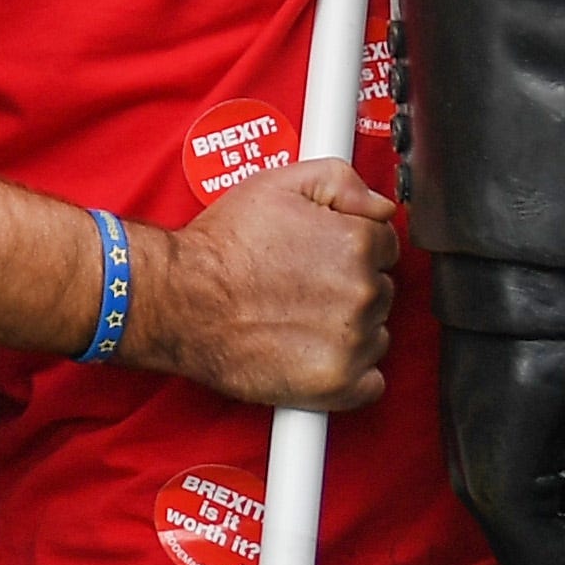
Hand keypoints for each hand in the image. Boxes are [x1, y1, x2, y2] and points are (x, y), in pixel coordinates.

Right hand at [124, 160, 400, 409]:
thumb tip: (377, 203)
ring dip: (349, 327)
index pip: (385, 244)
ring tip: (300, 316)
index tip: (324, 255)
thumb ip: (338, 180)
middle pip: (381, 289)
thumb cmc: (220, 247)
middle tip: (304, 283)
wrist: (179, 300)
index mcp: (355, 244)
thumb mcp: (274, 184)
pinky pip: (371, 382)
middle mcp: (362, 294)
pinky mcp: (339, 384)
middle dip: (349, 285)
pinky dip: (350, 372)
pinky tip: (315, 351)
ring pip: (375, 333)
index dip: (351, 245)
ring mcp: (353, 343)